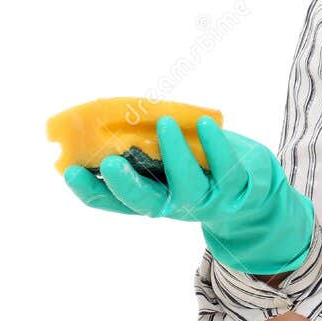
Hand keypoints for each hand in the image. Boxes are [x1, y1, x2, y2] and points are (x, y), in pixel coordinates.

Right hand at [62, 114, 315, 274]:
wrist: (252, 190)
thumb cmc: (199, 165)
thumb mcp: (169, 160)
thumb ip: (143, 146)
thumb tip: (108, 115)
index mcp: (152, 197)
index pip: (113, 203)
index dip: (90, 191)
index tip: (69, 172)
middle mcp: (175, 205)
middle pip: (146, 202)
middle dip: (127, 185)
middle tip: (112, 163)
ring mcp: (207, 200)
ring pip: (189, 184)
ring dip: (176, 154)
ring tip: (164, 123)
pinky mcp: (237, 189)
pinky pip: (227, 169)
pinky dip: (217, 145)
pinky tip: (205, 124)